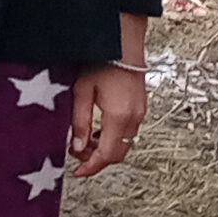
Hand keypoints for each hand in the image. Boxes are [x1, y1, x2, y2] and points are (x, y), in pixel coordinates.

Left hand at [68, 64, 145, 178]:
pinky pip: (128, 133)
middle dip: (97, 160)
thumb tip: (77, 147)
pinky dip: (113, 138)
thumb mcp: (82, 92)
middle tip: (77, 156)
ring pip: (123, 144)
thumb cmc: (102, 62)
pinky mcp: (140, 108)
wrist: (123, 43)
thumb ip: (80, 122)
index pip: (107, 155)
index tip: (78, 173)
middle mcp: (134, 119)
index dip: (91, 167)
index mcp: (119, 117)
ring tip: (84, 140)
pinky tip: (98, 130)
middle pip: (117, 154)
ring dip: (105, 149)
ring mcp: (140, 113)